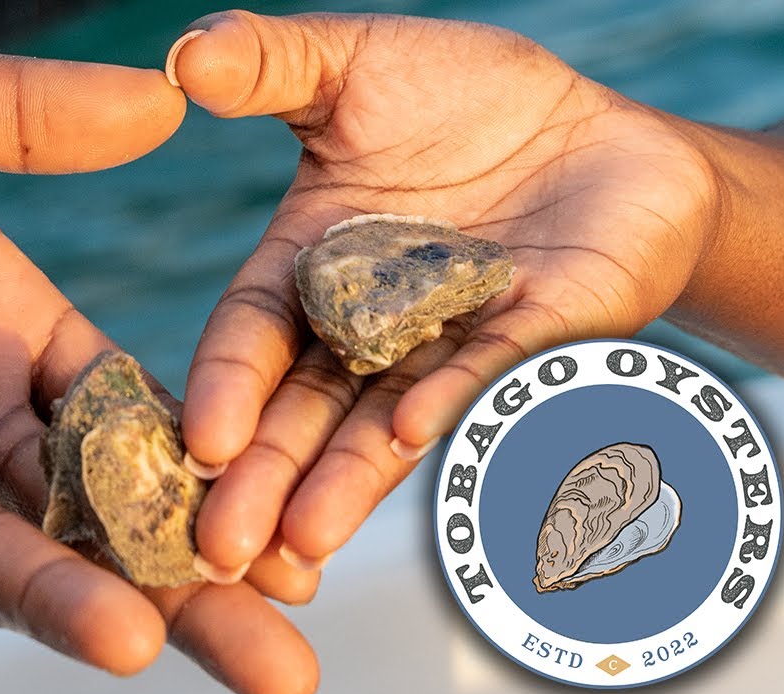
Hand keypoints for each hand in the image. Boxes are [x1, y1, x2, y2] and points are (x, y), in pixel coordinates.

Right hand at [168, 11, 730, 572]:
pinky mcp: (536, 339)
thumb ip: (272, 64)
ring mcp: (450, 343)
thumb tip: (183, 55)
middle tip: (222, 548)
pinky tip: (410, 436)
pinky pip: (489, 371)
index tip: (196, 442)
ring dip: (343, 480)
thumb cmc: (467, 96)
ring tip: (300, 544)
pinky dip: (450, 401)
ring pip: (385, 420)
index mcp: (311, 269)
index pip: (253, 337)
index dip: (225, 388)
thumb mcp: (355, 65)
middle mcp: (370, 326)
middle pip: (307, 408)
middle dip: (264, 475)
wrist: (600, 129)